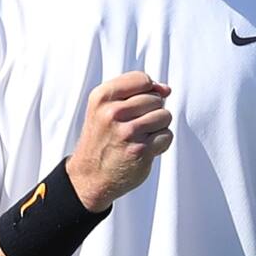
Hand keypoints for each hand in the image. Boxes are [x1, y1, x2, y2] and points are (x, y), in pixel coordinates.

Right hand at [66, 71, 172, 211]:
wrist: (89, 175)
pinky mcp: (141, 150)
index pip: (142, 79)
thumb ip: (133, 91)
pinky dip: (160, 143)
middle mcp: (113, 113)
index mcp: (102, 97)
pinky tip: (144, 147)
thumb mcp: (103, 107)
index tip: (139, 102)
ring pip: (164, 116)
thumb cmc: (100, 140)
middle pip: (156, 98)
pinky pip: (166, 135)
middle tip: (135, 124)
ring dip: (158, 126)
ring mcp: (128, 132)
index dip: (147, 90)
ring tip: (141, 135)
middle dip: (151, 111)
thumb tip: (165, 89)